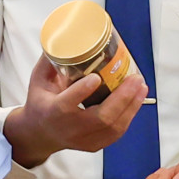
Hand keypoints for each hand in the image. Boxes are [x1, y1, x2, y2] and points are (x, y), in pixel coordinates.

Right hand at [2, 54, 147, 169]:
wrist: (40, 135)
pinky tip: (137, 99)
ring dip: (131, 106)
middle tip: (135, 79)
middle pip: (100, 119)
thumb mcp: (38, 80)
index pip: (66, 105)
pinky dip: (129, 115)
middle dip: (122, 98)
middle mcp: (69, 129)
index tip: (96, 77)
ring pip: (113, 127)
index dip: (82, 92)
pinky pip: (117, 132)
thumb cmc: (41, 103)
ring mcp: (83, 140)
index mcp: (52, 112)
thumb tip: (64, 34)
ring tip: (141, 86)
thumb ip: (51, 60)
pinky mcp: (94, 145)